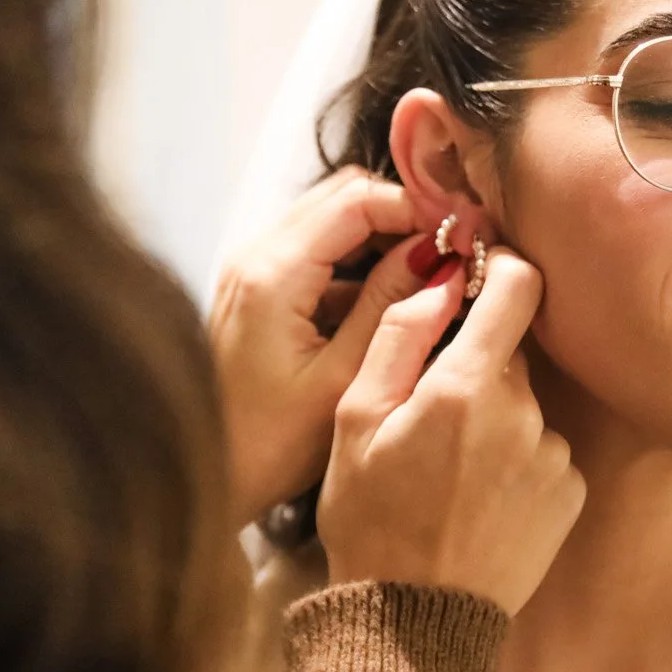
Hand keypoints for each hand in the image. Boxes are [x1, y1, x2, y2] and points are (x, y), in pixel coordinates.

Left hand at [209, 167, 432, 525]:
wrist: (207, 476)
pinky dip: (357, 262)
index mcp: (272, 274)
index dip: (418, 207)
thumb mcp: (344, 379)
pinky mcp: (257, 292)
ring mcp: (251, 271)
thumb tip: (438, 255)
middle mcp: (254, 257)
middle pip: (341, 195)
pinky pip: (315, 252)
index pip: (357, 199)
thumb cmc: (270, 447)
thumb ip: (391, 308)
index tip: (464, 233)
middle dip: (403, 214)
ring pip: (330, 219)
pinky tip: (395, 298)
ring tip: (434, 272)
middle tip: (454, 248)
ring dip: (383, 236)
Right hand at [319, 246, 585, 614]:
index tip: (477, 280)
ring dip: (495, 418)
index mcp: (467, 386)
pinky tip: (478, 499)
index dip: (498, 271)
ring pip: (525, 404)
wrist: (413, 624)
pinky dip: (516, 461)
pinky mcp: (570, 493)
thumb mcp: (354, 421)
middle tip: (428, 414)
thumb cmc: (371, 520)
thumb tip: (441, 277)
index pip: (519, 285)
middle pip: (512, 351)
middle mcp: (525, 414)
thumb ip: (399, 336)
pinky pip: (544, 450)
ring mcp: (554, 455)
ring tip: (449, 472)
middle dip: (475, 365)